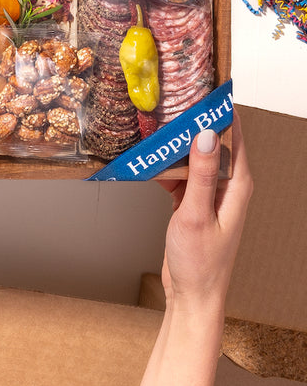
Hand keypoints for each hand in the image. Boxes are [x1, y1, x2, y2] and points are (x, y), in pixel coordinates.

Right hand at [157, 115, 252, 313]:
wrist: (192, 296)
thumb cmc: (199, 263)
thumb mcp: (195, 214)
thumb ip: (201, 174)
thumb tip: (206, 136)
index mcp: (237, 187)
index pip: (235, 138)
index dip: (223, 113)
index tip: (209, 90)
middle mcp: (227, 187)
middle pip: (211, 145)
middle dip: (191, 127)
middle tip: (170, 108)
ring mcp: (210, 195)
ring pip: (193, 160)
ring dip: (174, 150)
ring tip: (154, 135)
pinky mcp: (194, 203)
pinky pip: (181, 176)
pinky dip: (166, 170)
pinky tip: (149, 167)